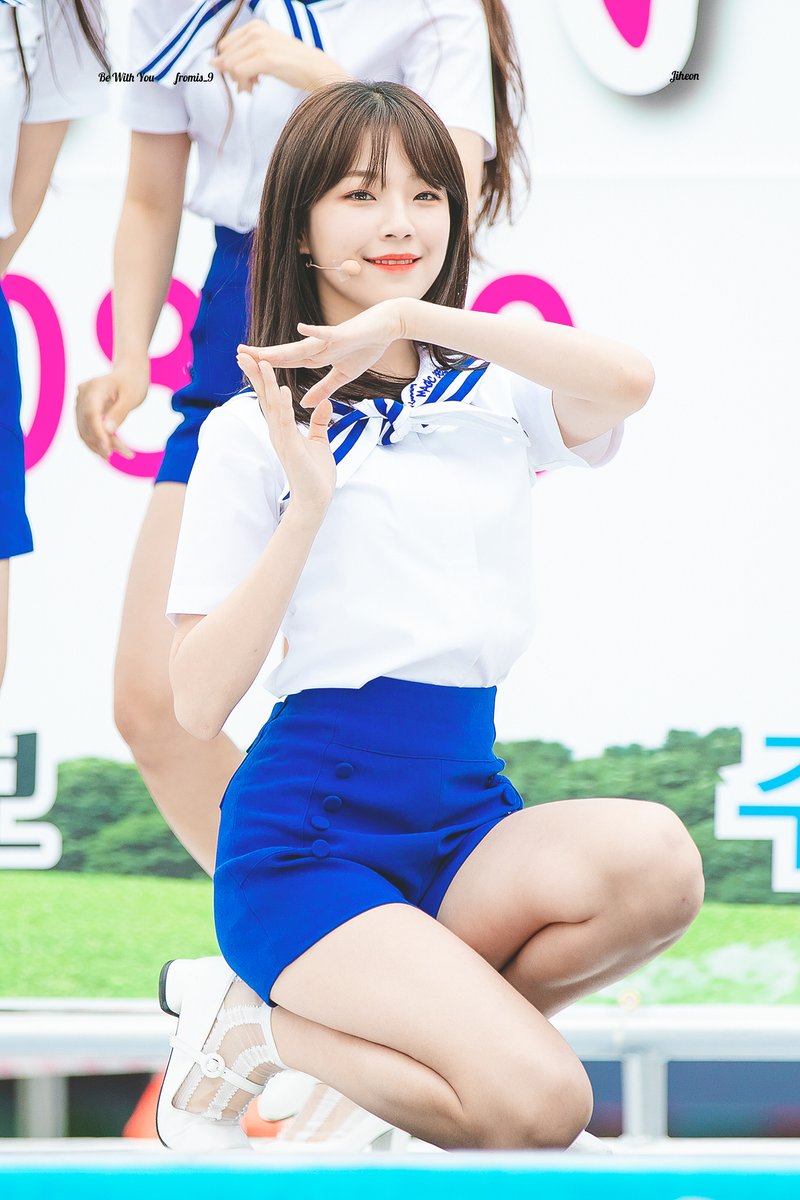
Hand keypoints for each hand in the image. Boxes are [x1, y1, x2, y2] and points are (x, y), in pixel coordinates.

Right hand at [75, 362, 148, 459]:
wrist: (129, 372)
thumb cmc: (133, 382)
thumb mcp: (132, 397)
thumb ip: (119, 412)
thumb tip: (107, 431)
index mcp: (94, 388)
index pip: (91, 415)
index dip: (98, 434)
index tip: (109, 451)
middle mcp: (83, 395)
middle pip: (88, 425)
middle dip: (105, 443)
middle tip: (128, 454)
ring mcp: (81, 403)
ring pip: (86, 431)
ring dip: (102, 446)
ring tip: (125, 453)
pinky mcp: (84, 411)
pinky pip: (87, 430)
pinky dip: (99, 441)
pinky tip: (113, 450)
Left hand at [210, 21, 345, 93]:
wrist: (317, 70)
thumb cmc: (293, 65)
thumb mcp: (264, 54)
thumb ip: (241, 56)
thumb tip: (213, 63)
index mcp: (255, 26)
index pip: (225, 46)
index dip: (231, 64)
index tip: (246, 76)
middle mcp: (256, 30)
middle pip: (225, 56)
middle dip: (233, 74)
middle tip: (250, 84)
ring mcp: (260, 43)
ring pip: (230, 65)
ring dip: (239, 82)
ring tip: (253, 87)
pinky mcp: (266, 58)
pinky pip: (239, 72)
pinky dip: (244, 85)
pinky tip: (255, 88)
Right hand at [237, 352, 335, 513]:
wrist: (317, 499)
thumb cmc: (316, 474)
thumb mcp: (319, 441)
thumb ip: (319, 422)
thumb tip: (324, 403)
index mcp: (282, 429)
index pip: (270, 398)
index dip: (262, 378)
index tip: (255, 359)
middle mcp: (277, 432)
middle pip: (264, 397)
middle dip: (255, 375)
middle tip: (242, 354)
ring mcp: (282, 439)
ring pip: (272, 405)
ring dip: (266, 383)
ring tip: (261, 362)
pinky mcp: (291, 447)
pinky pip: (286, 422)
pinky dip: (283, 405)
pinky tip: (282, 389)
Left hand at [238, 300, 405, 409]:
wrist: (386, 328)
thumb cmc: (365, 347)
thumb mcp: (342, 375)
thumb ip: (323, 388)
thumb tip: (304, 402)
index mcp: (316, 356)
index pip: (286, 362)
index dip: (266, 365)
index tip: (245, 366)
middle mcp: (317, 347)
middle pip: (285, 354)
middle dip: (262, 356)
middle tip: (238, 354)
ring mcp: (328, 340)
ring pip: (299, 346)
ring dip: (279, 349)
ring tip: (258, 350)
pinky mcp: (343, 334)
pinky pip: (327, 333)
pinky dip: (315, 331)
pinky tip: (300, 328)